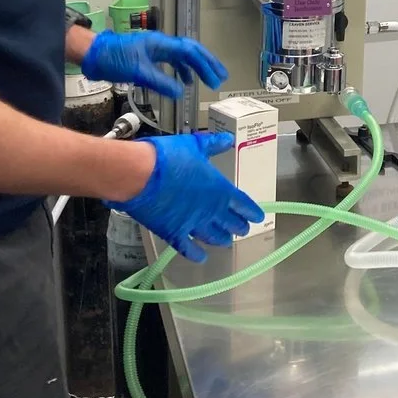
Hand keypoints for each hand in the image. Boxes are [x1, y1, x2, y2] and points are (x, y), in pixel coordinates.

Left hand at [81, 31, 226, 98]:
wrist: (92, 54)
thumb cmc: (112, 58)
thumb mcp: (138, 72)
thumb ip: (160, 82)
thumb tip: (180, 91)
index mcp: (161, 44)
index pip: (190, 52)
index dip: (205, 65)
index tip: (215, 79)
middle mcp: (161, 44)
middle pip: (191, 51)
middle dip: (207, 63)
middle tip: (221, 76)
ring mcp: (154, 50)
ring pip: (182, 56)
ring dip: (196, 67)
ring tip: (207, 79)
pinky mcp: (147, 57)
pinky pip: (171, 62)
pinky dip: (181, 71)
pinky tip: (182, 82)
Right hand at [107, 131, 264, 262]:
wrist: (139, 174)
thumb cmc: (168, 157)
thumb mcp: (195, 145)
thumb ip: (213, 145)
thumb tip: (229, 139)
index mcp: (219, 189)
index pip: (242, 203)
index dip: (251, 211)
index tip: (258, 217)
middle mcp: (210, 210)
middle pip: (230, 222)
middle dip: (238, 226)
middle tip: (244, 229)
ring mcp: (192, 224)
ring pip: (213, 237)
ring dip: (222, 239)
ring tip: (227, 241)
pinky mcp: (172, 233)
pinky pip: (187, 248)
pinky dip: (195, 254)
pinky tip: (201, 257)